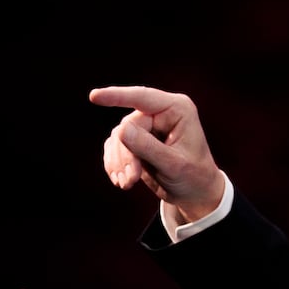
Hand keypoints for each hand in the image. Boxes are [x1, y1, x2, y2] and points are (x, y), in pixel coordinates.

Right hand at [91, 85, 225, 223]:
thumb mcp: (174, 165)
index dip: (117, 96)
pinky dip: (114, 164)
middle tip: (130, 181)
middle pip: (127, 125)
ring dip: (118, 163)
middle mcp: (161, 112)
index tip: (94, 97)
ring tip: (127, 184)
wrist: (194, 193)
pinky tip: (121, 181)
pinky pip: (115, 146)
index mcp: (177, 109)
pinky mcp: (136, 139)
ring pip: (118, 137)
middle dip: (125, 155)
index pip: (142, 98)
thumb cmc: (193, 176)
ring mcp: (147, 125)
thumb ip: (148, 147)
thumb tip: (120, 130)